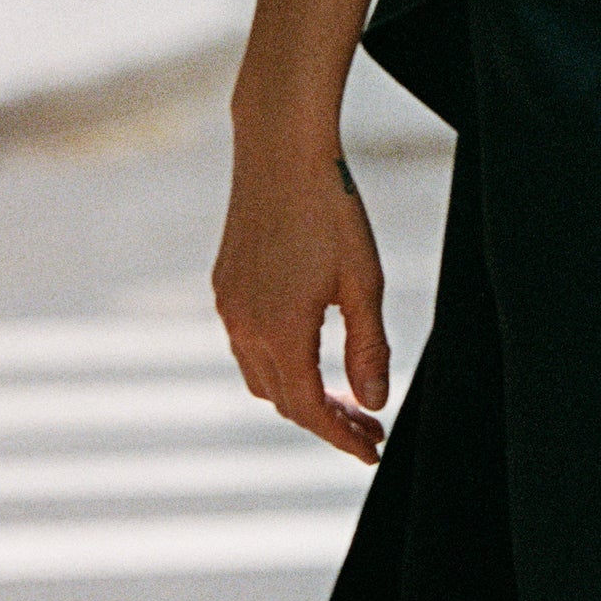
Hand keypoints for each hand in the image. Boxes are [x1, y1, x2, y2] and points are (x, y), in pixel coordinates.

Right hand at [212, 137, 390, 460]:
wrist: (280, 150)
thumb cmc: (331, 210)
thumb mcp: (364, 281)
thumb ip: (368, 347)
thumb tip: (375, 400)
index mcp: (280, 331)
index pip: (309, 410)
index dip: (342, 437)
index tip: (373, 450)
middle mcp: (244, 326)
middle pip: (282, 400)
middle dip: (326, 421)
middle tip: (370, 425)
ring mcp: (228, 305)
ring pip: (260, 375)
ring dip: (300, 393)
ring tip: (347, 396)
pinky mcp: (225, 284)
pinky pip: (247, 344)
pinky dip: (279, 363)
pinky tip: (311, 350)